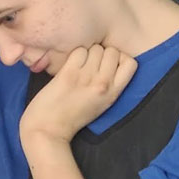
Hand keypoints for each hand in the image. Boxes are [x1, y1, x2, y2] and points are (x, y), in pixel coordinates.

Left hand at [20, 45, 136, 144]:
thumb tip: (109, 64)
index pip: (131, 62)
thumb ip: (109, 86)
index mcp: (114, 93)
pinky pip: (79, 51)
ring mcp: (86, 77)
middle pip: (112, 51)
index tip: (107, 64)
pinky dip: (74, 55)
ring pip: (96, 48)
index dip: (119, 58)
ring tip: (78, 65)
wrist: (47, 130)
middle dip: (101, 54)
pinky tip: (68, 66)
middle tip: (90, 64)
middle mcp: (104, 83)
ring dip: (87, 53)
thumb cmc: (71, 118)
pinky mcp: (68, 74)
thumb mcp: (100, 104)